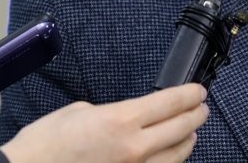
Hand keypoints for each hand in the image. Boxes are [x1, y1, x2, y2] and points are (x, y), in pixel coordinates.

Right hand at [0, 83, 208, 162]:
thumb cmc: (45, 144)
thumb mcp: (80, 111)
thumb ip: (112, 112)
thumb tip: (126, 117)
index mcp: (121, 120)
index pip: (170, 104)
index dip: (189, 95)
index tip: (199, 91)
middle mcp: (133, 147)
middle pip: (180, 128)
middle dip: (195, 115)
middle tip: (201, 108)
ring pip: (175, 156)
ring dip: (187, 141)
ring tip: (190, 132)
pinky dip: (168, 162)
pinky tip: (169, 156)